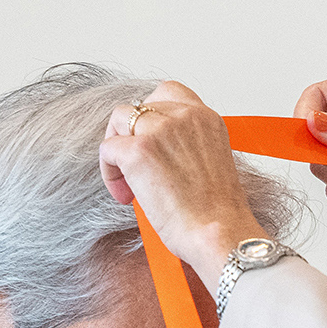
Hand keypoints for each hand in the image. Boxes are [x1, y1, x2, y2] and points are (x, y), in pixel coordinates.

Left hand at [98, 80, 264, 275]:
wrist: (219, 233)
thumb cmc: (218, 213)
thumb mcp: (209, 164)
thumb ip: (187, 146)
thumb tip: (159, 154)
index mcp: (206, 118)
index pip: (169, 94)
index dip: (154, 116)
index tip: (153, 142)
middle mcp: (184, 116)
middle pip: (140, 105)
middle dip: (132, 133)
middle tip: (135, 164)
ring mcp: (159, 130)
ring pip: (119, 119)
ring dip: (118, 148)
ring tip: (128, 180)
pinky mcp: (138, 151)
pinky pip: (107, 149)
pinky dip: (109, 173)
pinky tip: (125, 195)